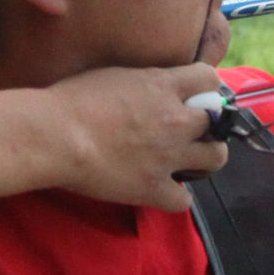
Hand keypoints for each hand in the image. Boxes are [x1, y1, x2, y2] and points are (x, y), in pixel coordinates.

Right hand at [55, 63, 228, 212]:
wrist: (55, 135)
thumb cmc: (73, 98)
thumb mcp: (115, 74)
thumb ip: (143, 81)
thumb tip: (152, 87)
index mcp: (163, 86)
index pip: (208, 79)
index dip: (204, 88)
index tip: (192, 96)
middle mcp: (175, 120)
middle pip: (218, 123)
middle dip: (207, 126)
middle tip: (189, 131)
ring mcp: (168, 157)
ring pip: (215, 159)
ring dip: (205, 158)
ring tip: (187, 160)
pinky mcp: (153, 188)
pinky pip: (184, 200)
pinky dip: (176, 196)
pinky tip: (164, 190)